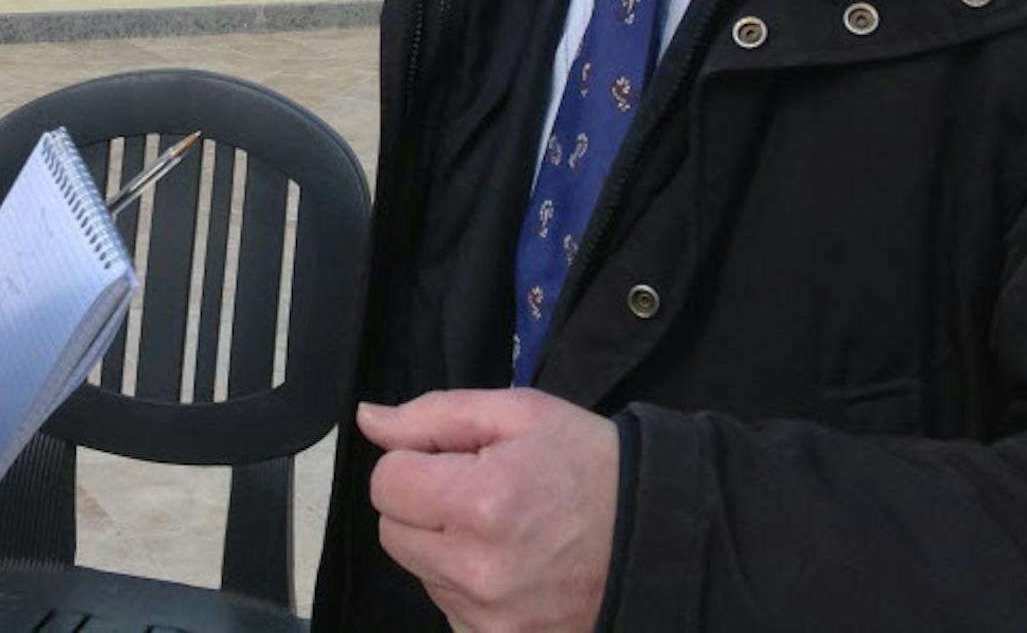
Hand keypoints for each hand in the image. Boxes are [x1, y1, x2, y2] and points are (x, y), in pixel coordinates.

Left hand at [359, 389, 619, 632]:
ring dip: (445, 546)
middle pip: (393, 531)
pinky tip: (512, 566)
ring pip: (420, 572)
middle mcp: (478, 570)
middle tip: (481, 490)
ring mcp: (490, 620)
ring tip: (505, 528)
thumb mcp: (519, 414)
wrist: (658, 536)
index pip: (386, 483)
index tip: (457, 460)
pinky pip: (449, 609)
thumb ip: (433, 416)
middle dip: (424, 505)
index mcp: (481, 502)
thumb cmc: (587, 464)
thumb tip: (368, 421)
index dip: (416, 462)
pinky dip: (467, 586)